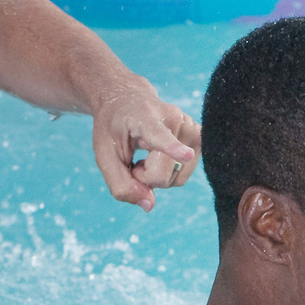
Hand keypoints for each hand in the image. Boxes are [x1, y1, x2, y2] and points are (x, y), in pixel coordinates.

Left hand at [88, 79, 200, 211]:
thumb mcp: (104, 155)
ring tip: (146, 156)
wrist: (128, 100)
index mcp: (145, 117)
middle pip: (161, 175)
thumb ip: (120, 184)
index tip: (187, 155)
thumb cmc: (114, 127)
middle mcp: (175, 119)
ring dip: (155, 178)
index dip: (173, 148)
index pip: (160, 136)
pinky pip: (182, 177)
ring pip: (176, 180)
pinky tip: (158, 158)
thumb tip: (150, 205)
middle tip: (133, 159)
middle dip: (143, 177)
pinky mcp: (200, 140)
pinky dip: (167, 176)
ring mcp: (192, 129)